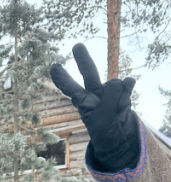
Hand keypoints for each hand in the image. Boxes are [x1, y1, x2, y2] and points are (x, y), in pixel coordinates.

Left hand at [50, 44, 140, 169]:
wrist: (120, 136)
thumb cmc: (104, 129)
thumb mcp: (102, 120)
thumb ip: (108, 100)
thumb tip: (117, 80)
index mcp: (82, 101)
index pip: (69, 88)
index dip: (62, 78)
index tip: (53, 66)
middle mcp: (94, 92)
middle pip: (88, 73)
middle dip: (83, 59)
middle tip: (77, 46)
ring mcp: (109, 90)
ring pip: (114, 83)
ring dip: (118, 100)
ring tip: (115, 113)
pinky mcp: (124, 90)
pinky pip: (127, 85)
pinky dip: (127, 96)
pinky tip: (124, 106)